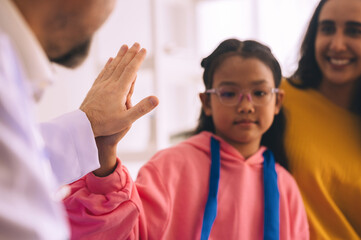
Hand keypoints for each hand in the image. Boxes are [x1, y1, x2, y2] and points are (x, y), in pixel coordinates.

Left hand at [80, 43, 158, 175]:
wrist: (82, 125)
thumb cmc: (105, 124)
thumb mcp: (126, 120)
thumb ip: (142, 109)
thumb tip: (157, 99)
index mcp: (118, 90)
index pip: (131, 70)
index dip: (138, 59)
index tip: (144, 50)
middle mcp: (109, 84)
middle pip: (122, 65)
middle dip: (130, 53)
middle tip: (137, 44)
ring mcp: (101, 85)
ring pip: (112, 66)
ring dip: (120, 55)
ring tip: (124, 47)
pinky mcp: (95, 88)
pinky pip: (103, 72)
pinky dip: (108, 64)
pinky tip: (110, 60)